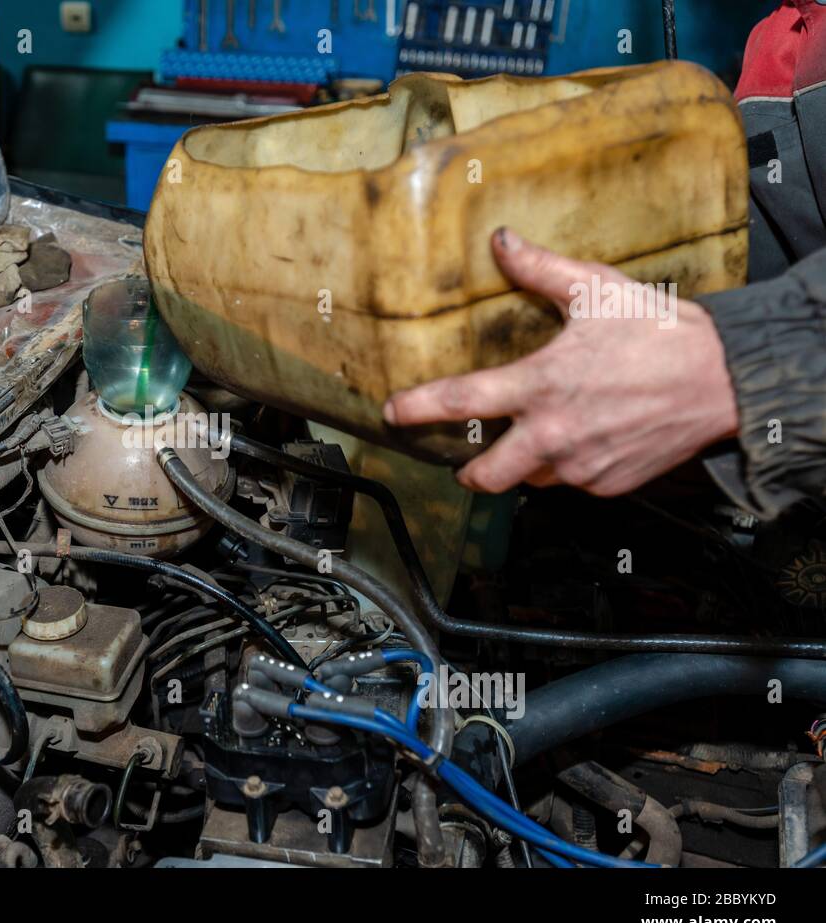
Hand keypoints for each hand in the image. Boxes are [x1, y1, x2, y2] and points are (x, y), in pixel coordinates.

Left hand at [384, 229, 740, 496]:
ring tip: (541, 437)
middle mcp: (552, 434)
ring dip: (526, 464)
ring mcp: (580, 466)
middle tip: (465, 461)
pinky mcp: (607, 485)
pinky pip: (573, 482)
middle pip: (484, 475)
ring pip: (531, 479)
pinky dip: (571, 466)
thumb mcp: (597, 290)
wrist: (727, 381)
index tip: (392, 414)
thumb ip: (540, 270)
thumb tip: (501, 240)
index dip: (417, 410)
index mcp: (540, 385)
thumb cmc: (662, 332)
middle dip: (468, 471)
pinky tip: (588, 439)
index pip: (459, 402)